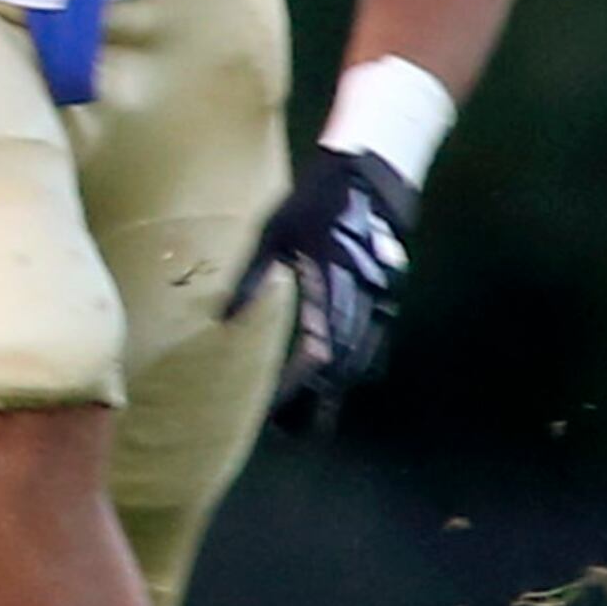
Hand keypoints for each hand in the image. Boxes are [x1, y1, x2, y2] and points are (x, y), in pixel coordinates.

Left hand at [234, 146, 417, 433]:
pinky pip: (370, 342)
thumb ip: (252, 279)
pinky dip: (351, 364)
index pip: (316, 358)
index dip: (297, 390)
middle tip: (292, 429)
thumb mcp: (276, 236)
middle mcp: (360, 305)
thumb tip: (224, 320)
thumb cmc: (318, 201)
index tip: (277, 414)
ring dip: (336, 388)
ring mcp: (377, 302)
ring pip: (360, 360)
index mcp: (331, 292)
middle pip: (342, 369)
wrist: (371, 177)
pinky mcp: (383, 296)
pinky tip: (335, 376)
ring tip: (310, 411)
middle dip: (318, 401)